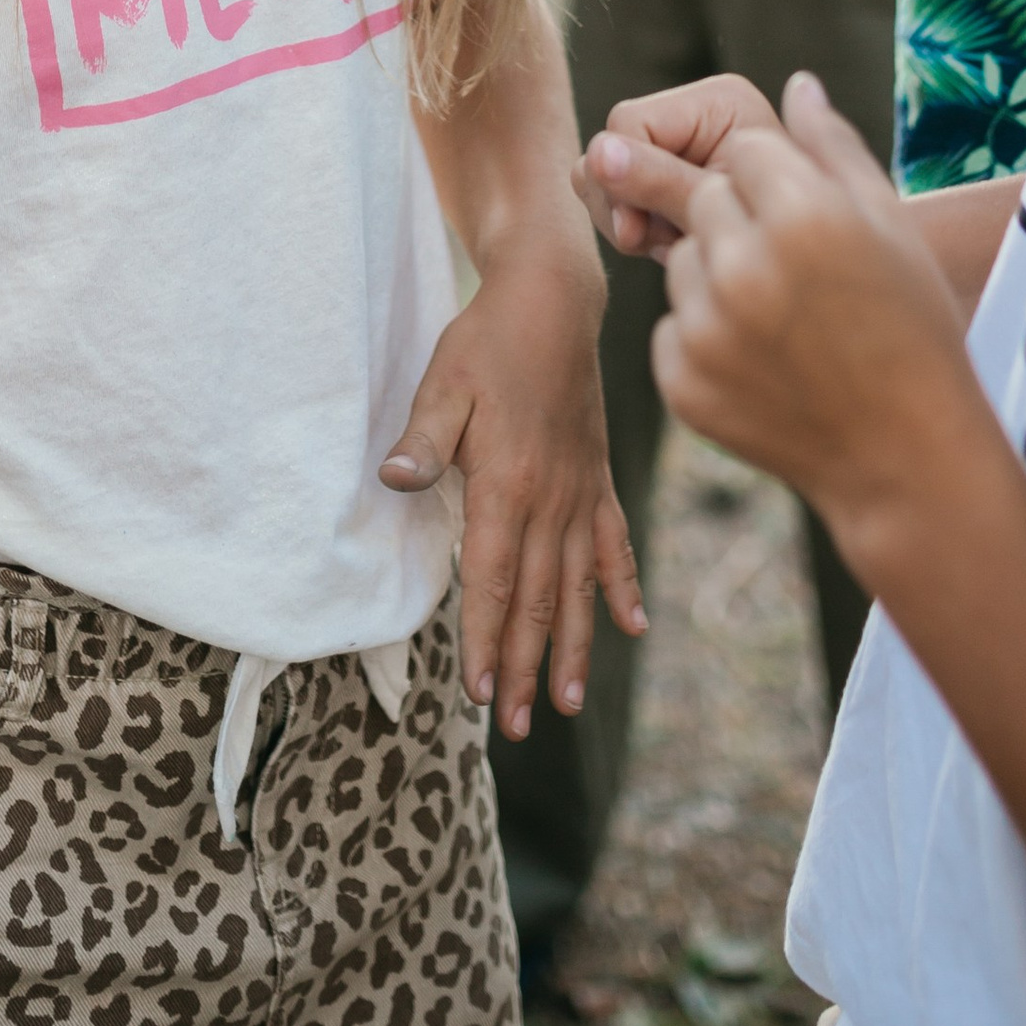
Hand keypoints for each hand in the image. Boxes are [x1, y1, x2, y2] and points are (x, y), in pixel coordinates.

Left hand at [379, 248, 643, 739]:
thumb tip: (393, 480)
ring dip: (573, 647)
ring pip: (577, 587)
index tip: (483, 696)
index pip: (496, 581)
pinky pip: (614, 545)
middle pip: (538, 600)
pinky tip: (633, 628)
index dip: (489, 641)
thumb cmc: (487, 340)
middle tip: (520, 726)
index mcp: (508, 482)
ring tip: (568, 703)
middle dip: (527, 667)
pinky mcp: (598, 478)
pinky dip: (623, 588)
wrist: (553, 299)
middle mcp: (551, 498)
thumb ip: (423, 439)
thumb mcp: (442, 382)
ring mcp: (581, 492)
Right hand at [577, 72, 782, 258]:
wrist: (810, 274)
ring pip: (603, 175)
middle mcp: (695, 109)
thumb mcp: (719, 212)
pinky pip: (617, 196)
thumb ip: (661, 182)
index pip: (628, 124)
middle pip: (609, 147)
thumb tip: (599, 155)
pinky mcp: (668, 173)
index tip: (641, 234)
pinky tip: (673, 245)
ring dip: (631, 221)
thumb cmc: (780, 238)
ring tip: (675, 246)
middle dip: (626, 204)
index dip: (620, 180)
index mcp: (719, 100)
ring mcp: (679, 141)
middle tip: (663, 243)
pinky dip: (639, 228)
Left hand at [652, 74, 980, 566]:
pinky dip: (705, 337)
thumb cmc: (913, 329)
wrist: (906, 460)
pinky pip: (672, 326)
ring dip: (718, 276)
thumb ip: (833, 146)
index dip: (774, 179)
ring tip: (785, 320)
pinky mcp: (681, 382)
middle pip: (702, 200)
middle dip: (738, 221)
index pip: (744, 152)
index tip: (804, 217)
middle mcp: (746, 268)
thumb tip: (796, 83)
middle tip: (793, 269)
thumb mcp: (888, 226)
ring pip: (683, 262)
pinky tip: (765, 362)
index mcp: (804, 216)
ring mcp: (707, 330)